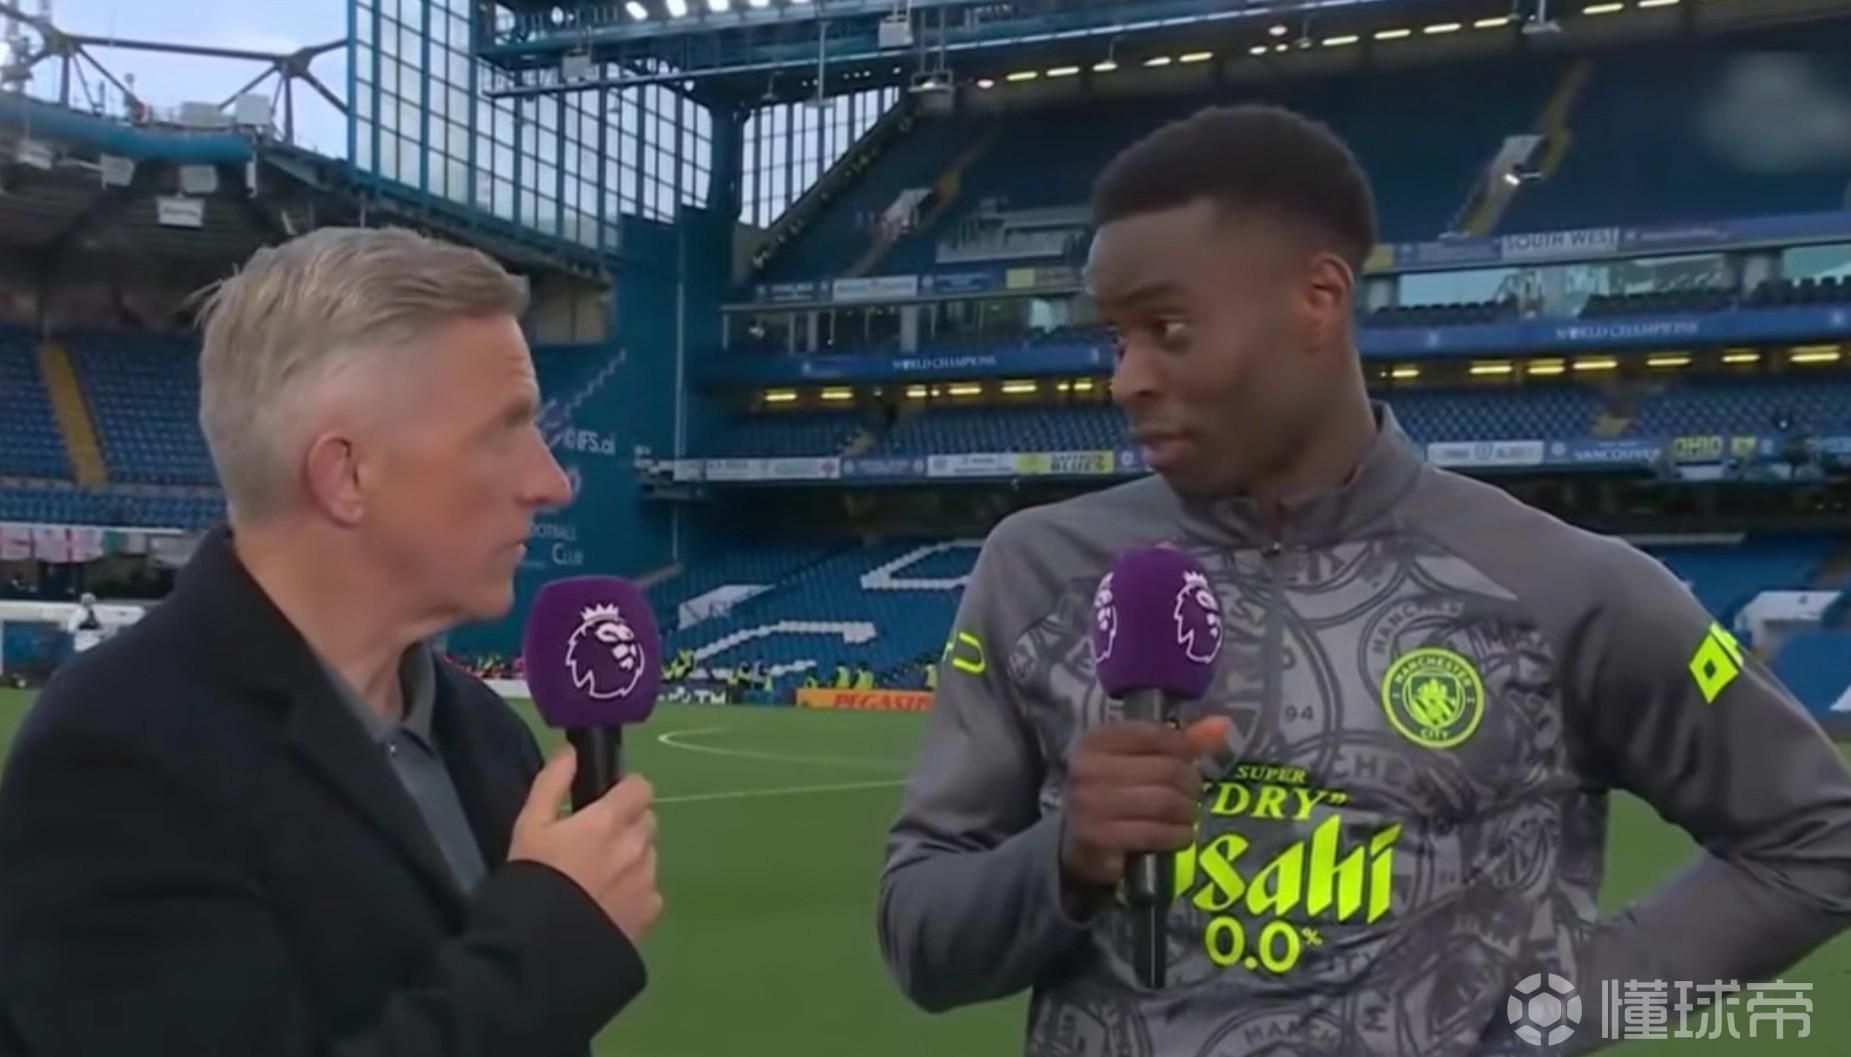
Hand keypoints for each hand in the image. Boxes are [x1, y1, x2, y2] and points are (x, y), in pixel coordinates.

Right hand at [509, 748, 662, 943]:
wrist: (540, 947)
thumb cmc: (531, 879)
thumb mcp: (529, 826)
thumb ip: (552, 784)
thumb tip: (570, 751)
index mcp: (608, 820)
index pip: (641, 787)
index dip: (625, 790)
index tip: (606, 801)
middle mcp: (636, 846)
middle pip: (646, 820)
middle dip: (628, 824)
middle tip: (596, 842)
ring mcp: (646, 880)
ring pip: (649, 855)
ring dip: (632, 857)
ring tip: (599, 878)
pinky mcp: (650, 912)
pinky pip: (650, 889)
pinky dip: (635, 891)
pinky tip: (608, 905)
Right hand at [1060, 716, 1231, 887]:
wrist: (1078, 839)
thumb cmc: (1115, 789)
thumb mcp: (1139, 757)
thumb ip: (1180, 740)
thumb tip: (1221, 724)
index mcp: (1097, 739)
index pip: (1154, 734)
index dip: (1183, 746)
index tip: (1189, 759)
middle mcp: (1089, 768)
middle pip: (1166, 770)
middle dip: (1190, 783)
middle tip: (1192, 792)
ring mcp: (1091, 804)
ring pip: (1165, 802)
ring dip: (1187, 811)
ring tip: (1187, 813)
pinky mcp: (1100, 837)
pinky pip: (1155, 833)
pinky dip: (1177, 835)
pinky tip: (1179, 834)